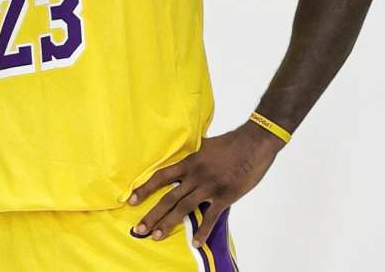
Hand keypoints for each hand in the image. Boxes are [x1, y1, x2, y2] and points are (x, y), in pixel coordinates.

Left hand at [129, 121, 284, 247]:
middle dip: (152, 214)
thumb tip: (185, 152)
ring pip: (183, 208)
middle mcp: (195, 176)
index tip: (131, 200)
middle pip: (168, 198)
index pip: (160, 177)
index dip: (144, 189)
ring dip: (168, 223)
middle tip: (139, 229)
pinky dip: (203, 231)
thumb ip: (193, 152)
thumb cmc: (230, 143)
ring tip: (156, 236)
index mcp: (189, 163)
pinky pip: (211, 217)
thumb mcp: (205, 145)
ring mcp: (209, 187)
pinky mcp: (224, 197)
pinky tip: (195, 242)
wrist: (254, 144)